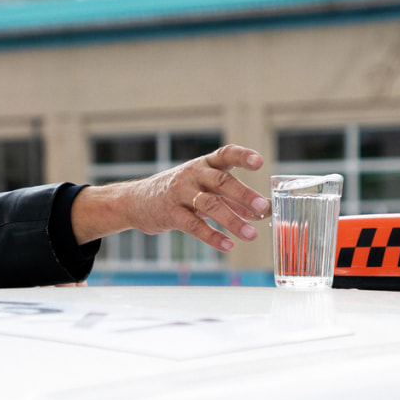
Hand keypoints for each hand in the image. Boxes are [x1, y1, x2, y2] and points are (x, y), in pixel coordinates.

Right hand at [71, 145, 270, 251]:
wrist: (135, 201)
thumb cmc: (179, 193)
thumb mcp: (204, 188)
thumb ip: (233, 199)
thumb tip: (264, 211)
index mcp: (205, 164)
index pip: (226, 154)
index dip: (242, 156)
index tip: (259, 162)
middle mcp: (193, 174)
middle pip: (221, 181)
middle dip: (243, 194)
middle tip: (262, 207)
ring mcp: (179, 193)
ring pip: (209, 204)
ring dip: (232, 220)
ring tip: (251, 235)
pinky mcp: (170, 213)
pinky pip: (193, 225)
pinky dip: (212, 236)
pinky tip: (227, 245)